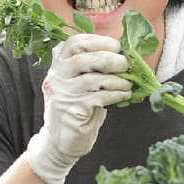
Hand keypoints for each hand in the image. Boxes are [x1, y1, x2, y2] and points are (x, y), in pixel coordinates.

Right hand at [25, 33, 131, 183]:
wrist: (61, 142)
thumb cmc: (77, 109)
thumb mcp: (82, 84)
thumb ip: (95, 69)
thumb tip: (124, 56)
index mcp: (59, 66)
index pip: (73, 44)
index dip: (97, 41)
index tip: (116, 46)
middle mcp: (57, 78)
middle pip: (82, 59)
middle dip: (109, 59)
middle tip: (125, 65)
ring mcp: (62, 95)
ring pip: (92, 79)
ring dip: (116, 80)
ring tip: (127, 85)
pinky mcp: (71, 111)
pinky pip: (98, 98)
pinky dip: (115, 95)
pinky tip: (123, 96)